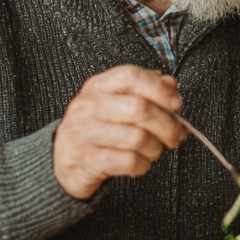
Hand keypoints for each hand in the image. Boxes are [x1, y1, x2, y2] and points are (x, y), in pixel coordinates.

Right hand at [53, 65, 186, 199]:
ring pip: (138, 138)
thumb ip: (144, 90)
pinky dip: (143, 164)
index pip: (130, 76)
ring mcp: (82, 133)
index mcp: (98, 86)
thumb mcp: (116, 103)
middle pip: (139, 109)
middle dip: (167, 125)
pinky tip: (139, 162)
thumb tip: (170, 85)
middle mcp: (87, 106)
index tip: (176, 103)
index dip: (158, 88)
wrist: (62, 162)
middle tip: (175, 135)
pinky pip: (128, 161)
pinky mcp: (84, 160)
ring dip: (156, 148)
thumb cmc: (98, 130)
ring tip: (154, 150)